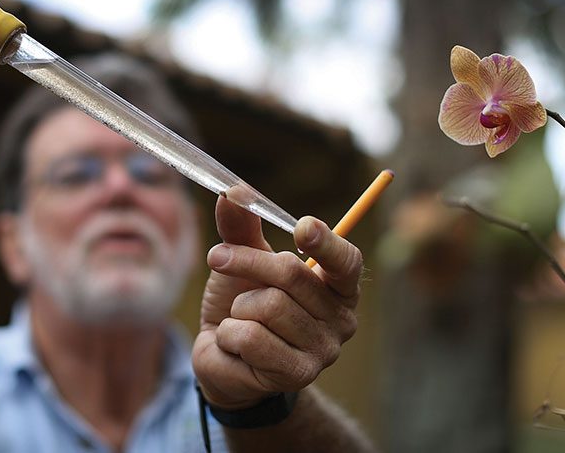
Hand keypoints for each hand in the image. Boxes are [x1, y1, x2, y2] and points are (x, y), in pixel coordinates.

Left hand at [193, 196, 362, 409]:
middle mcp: (341, 318)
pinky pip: (252, 338)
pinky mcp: (297, 374)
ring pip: (268, 306)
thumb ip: (240, 228)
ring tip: (239, 319)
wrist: (224, 358)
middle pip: (292, 274)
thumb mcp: (241, 260)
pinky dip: (231, 335)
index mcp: (337, 286)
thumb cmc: (242, 304)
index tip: (302, 227)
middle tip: (218, 258)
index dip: (325, 243)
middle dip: (246, 262)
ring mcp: (323, 350)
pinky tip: (236, 345)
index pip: (345, 261)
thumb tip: (232, 192)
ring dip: (238, 308)